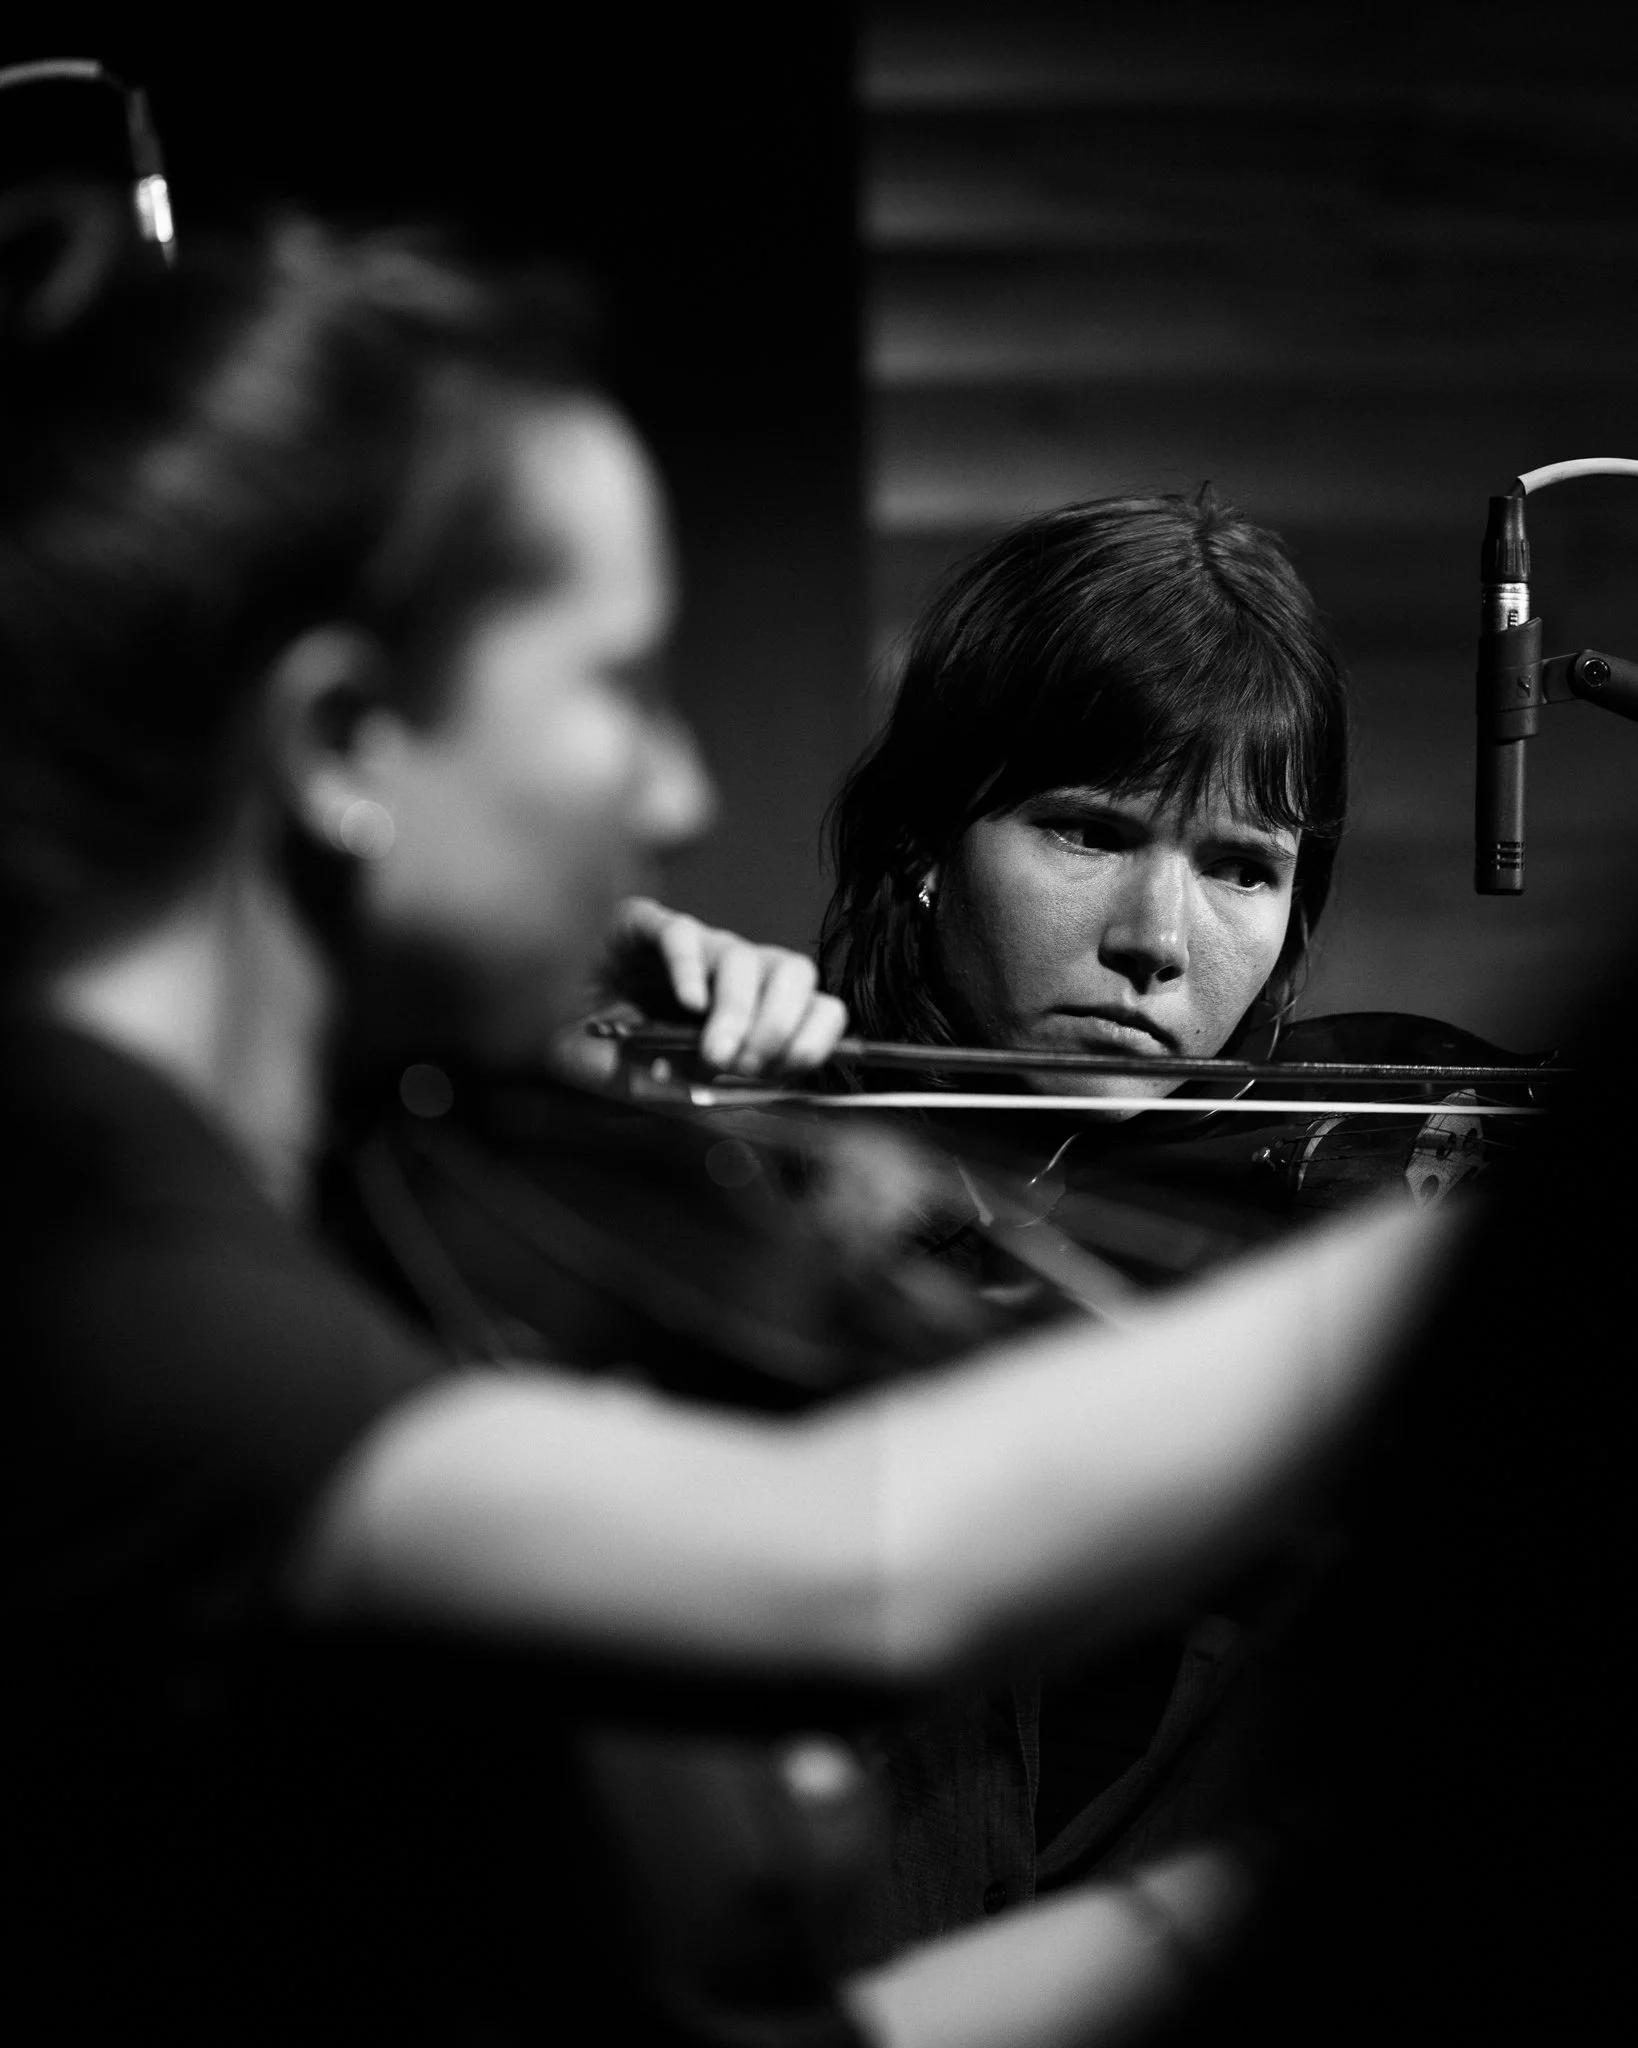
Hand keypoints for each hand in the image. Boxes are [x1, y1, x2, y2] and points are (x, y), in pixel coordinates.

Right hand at [600, 895, 848, 1076]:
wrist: (545, 1033)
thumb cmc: (608, 1061)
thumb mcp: (668, 1093)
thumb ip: (707, 1098)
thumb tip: (754, 1100)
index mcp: (750, 1012)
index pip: (817, 1006)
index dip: (814, 1035)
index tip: (787, 1068)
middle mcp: (728, 975)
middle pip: (794, 971)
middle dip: (779, 1024)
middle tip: (743, 1065)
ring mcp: (690, 949)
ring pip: (744, 956)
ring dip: (738, 1011)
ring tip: (712, 1053)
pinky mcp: (642, 926)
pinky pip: (680, 934)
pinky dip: (689, 969)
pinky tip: (685, 1004)